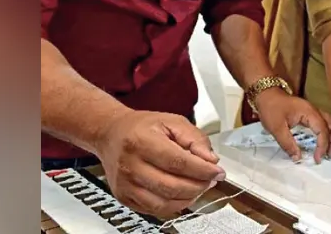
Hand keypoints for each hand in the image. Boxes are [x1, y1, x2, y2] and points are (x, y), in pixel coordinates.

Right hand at [93, 110, 224, 216]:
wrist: (111, 135)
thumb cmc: (141, 127)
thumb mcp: (172, 121)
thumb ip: (195, 138)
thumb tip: (211, 159)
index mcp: (142, 142)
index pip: (178, 162)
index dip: (202, 170)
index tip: (218, 172)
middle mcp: (130, 165)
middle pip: (172, 186)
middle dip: (199, 185)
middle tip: (211, 179)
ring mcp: (126, 184)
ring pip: (164, 203)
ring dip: (189, 197)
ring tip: (200, 186)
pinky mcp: (124, 197)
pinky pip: (154, 210)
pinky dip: (175, 205)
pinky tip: (184, 194)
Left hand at [255, 88, 330, 162]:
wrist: (266, 94)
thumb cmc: (271, 109)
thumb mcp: (276, 128)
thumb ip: (287, 143)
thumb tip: (297, 158)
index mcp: (309, 113)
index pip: (323, 130)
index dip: (322, 146)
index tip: (317, 159)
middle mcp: (315, 111)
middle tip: (329, 156)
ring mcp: (314, 111)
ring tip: (329, 151)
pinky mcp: (310, 113)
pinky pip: (325, 123)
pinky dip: (328, 133)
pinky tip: (324, 142)